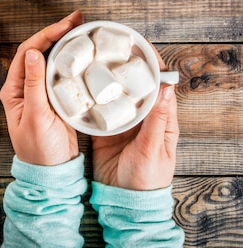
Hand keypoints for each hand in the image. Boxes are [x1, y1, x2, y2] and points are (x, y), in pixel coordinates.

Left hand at [0, 11, 83, 165]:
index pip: (28, 53)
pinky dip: (74, 62)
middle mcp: (26, 88)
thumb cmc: (40, 150)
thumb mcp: (37, 117)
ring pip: (53, 61)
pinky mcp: (56, 100)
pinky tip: (85, 55)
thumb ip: (34, 85)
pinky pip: (63, 75)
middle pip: (40, 52)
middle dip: (58, 33)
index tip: (66, 24)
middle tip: (79, 20)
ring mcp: (41, 93)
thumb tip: (32, 53)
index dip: (46, 35)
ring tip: (84, 31)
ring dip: (67, 45)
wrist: (52, 175)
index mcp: (15, 90)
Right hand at [92, 47, 178, 189]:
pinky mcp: (103, 130)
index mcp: (160, 119)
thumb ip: (157, 119)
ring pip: (113, 93)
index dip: (150, 63)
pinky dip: (91, 97)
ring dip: (105, 78)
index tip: (138, 45)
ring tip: (92, 60)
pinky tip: (81, 85)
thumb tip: (165, 88)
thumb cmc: (147, 179)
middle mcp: (140, 117)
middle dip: (123, 65)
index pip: (158, 84)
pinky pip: (97, 109)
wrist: (124, 202)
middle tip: (109, 47)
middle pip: (133, 84)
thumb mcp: (152, 149)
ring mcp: (120, 123)